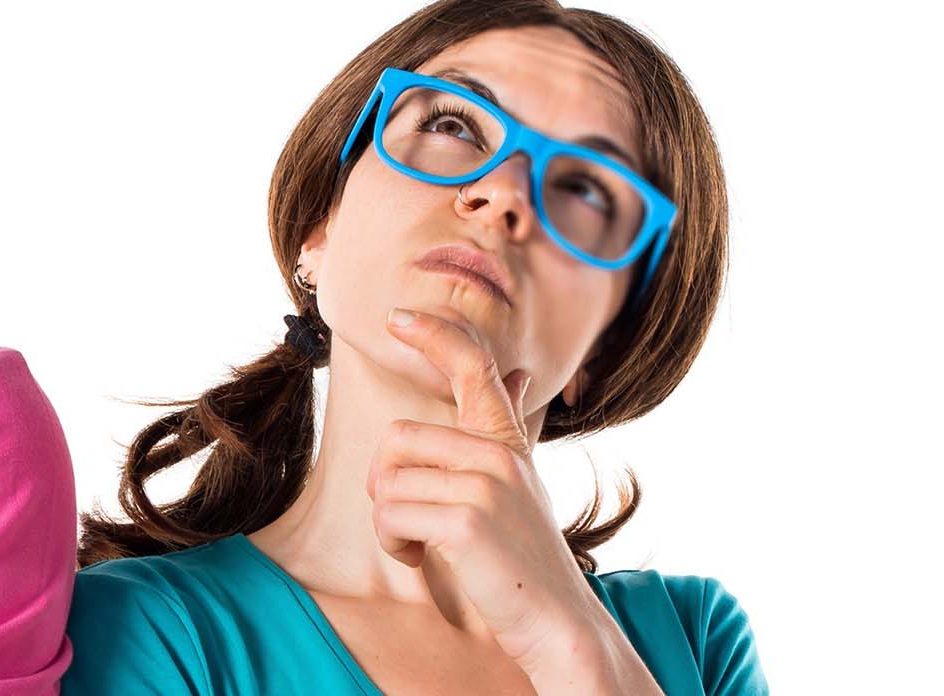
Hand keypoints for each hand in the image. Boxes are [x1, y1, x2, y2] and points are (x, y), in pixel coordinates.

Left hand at [366, 308, 606, 673]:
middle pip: (396, 438)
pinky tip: (421, 560)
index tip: (398, 317)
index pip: (473, 368)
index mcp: (507, 443)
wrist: (559, 626)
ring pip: (388, 482)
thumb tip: (517, 377)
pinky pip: (390, 514)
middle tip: (408, 521)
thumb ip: (508, 431)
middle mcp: (499, 455)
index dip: (435, 335)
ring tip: (421, 546)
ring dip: (389, 522)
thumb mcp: (521, 485)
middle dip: (385, 483)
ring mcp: (486, 485)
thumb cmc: (526, 558)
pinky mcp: (467, 521)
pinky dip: (394, 543)